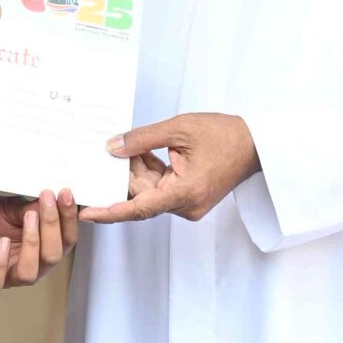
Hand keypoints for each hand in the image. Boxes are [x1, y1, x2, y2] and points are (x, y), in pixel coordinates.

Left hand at [0, 190, 78, 291]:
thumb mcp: (12, 206)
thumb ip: (33, 207)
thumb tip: (55, 200)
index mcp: (43, 246)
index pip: (66, 238)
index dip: (68, 218)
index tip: (65, 195)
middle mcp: (32, 263)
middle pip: (53, 256)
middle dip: (52, 228)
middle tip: (45, 203)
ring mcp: (9, 275)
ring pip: (30, 272)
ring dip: (32, 244)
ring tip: (27, 219)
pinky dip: (1, 261)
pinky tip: (2, 242)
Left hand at [81, 113, 258, 223]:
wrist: (256, 145)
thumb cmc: (224, 135)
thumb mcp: (179, 129)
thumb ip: (141, 139)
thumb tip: (112, 148)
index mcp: (184, 193)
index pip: (138, 208)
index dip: (110, 211)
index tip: (87, 213)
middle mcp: (185, 206)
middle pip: (141, 196)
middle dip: (127, 173)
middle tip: (114, 149)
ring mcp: (187, 204)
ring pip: (149, 192)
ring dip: (140, 170)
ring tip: (138, 145)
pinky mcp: (188, 199)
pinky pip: (160, 189)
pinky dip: (152, 171)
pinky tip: (146, 152)